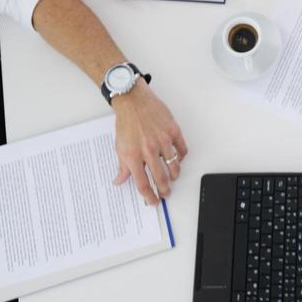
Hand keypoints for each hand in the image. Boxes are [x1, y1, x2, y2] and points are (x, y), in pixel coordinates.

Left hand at [112, 84, 187, 204]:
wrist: (133, 100)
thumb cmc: (126, 121)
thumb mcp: (119, 146)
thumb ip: (122, 166)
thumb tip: (119, 181)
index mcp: (133, 155)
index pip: (143, 183)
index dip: (149, 196)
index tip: (153, 201)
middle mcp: (148, 149)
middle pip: (161, 178)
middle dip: (165, 190)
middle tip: (166, 193)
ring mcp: (163, 140)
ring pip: (174, 166)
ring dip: (174, 176)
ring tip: (173, 178)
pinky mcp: (173, 130)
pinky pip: (182, 150)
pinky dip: (181, 158)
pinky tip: (177, 160)